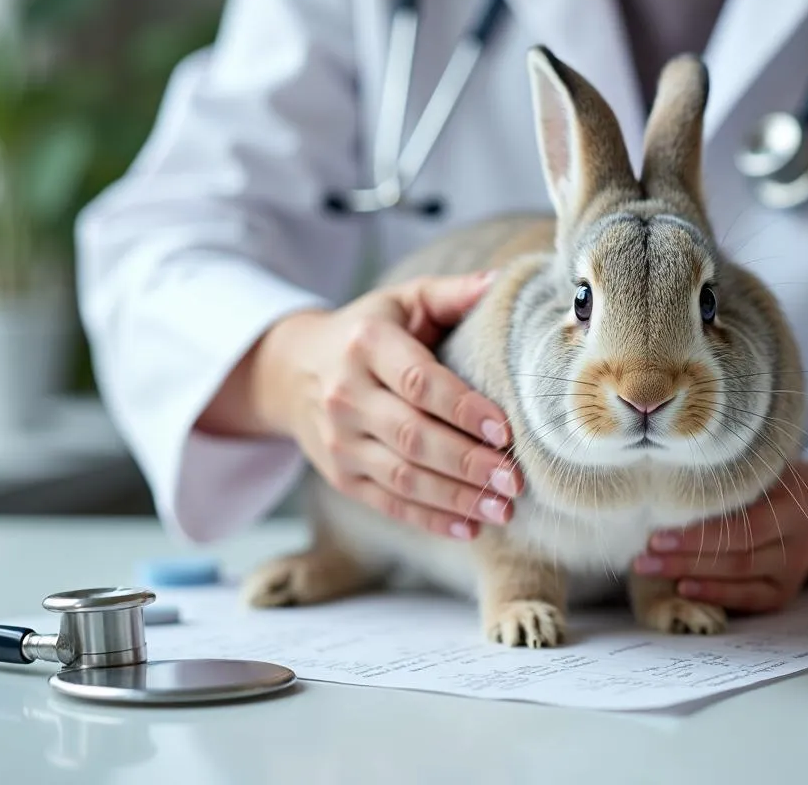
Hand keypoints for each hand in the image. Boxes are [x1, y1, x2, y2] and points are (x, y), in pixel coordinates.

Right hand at [250, 270, 520, 539]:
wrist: (293, 370)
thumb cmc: (367, 331)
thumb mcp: (402, 301)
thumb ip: (451, 293)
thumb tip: (501, 282)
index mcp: (366, 344)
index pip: (419, 381)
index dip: (463, 408)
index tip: (505, 430)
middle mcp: (346, 394)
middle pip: (412, 435)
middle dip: (467, 462)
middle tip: (514, 478)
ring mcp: (339, 441)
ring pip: (402, 477)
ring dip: (456, 497)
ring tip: (504, 507)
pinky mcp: (341, 475)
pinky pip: (388, 503)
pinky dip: (430, 519)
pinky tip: (469, 526)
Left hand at [631, 461, 807, 613]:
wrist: (803, 500)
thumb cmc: (762, 475)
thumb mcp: (753, 464)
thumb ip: (723, 470)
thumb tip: (660, 474)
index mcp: (792, 501)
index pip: (743, 526)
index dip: (699, 536)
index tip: (655, 536)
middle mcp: (798, 537)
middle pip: (738, 555)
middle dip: (685, 558)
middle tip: (642, 558)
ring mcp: (794, 567)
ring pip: (740, 577)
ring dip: (691, 575)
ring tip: (651, 570)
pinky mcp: (784, 590)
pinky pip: (749, 599)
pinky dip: (715, 595)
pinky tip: (683, 589)